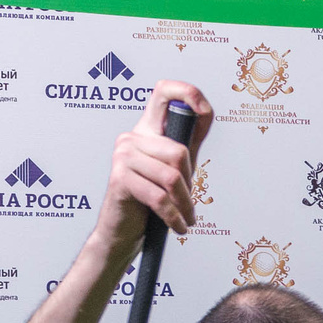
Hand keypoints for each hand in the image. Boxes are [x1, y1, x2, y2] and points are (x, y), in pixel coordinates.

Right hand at [96, 80, 212, 255]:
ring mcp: (123, 155)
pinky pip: (159, 197)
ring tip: (184, 218)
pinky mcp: (119, 178)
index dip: (187, 92)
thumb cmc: (149, 200)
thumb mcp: (174, 168)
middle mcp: (132, 137)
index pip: (164, 92)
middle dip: (188, 183)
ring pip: (171, 176)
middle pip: (179, 152)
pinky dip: (173, 216)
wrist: (123, 230)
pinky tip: (177, 226)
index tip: (203, 108)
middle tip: (187, 204)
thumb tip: (203, 113)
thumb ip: (185, 142)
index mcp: (147, 129)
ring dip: (184, 204)